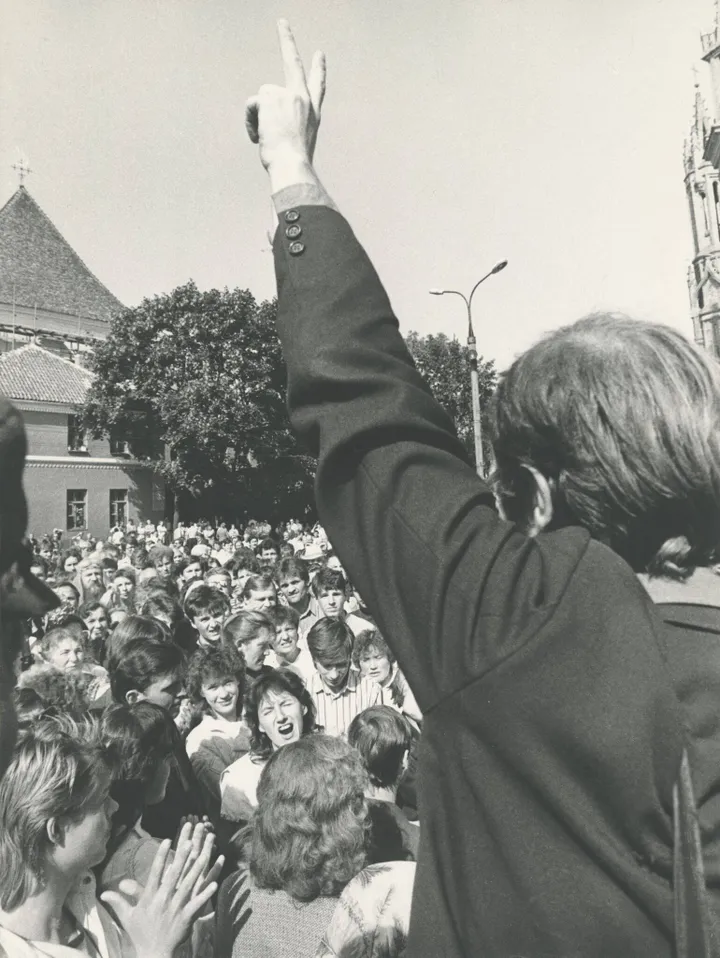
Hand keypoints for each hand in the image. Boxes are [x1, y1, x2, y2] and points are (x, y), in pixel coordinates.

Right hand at [100, 827, 221, 957]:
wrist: (153, 954)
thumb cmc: (140, 934)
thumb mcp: (127, 917)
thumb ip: (118, 902)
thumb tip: (103, 893)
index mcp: (150, 897)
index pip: (155, 872)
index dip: (161, 855)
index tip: (166, 840)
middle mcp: (163, 900)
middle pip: (173, 875)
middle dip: (181, 857)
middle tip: (188, 841)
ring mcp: (175, 909)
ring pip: (187, 885)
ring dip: (196, 870)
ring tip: (204, 856)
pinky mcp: (185, 918)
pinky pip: (197, 904)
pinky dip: (205, 895)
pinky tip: (214, 884)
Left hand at [245, 20, 325, 173]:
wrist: (293, 165)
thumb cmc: (294, 165)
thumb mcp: (297, 147)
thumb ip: (289, 132)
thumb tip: (272, 139)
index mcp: (312, 113)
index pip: (317, 87)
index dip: (318, 70)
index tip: (319, 54)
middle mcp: (303, 99)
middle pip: (292, 63)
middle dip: (287, 40)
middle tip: (282, 22)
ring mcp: (287, 95)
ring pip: (261, 99)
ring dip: (257, 119)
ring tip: (267, 138)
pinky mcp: (270, 96)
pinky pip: (251, 105)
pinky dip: (250, 122)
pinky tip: (260, 136)